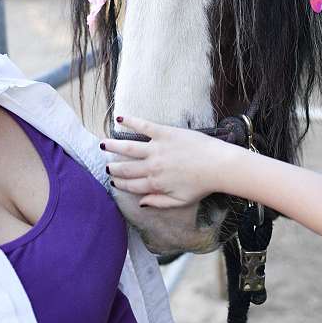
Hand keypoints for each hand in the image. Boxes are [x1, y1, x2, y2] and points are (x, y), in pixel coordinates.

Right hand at [101, 117, 232, 207]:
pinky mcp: (165, 133)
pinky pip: (144, 126)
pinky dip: (131, 122)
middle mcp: (152, 167)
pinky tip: (120, 119)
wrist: (217, 166)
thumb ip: (158, 203)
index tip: (113, 180)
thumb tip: (141, 203)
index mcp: (156, 184)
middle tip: (106, 165)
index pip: (132, 185)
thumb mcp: (180, 201)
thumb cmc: (202, 185)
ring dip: (114, 146)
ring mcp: (157, 149)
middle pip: (127, 168)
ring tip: (103, 144)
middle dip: (114, 167)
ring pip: (128, 147)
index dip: (120, 183)